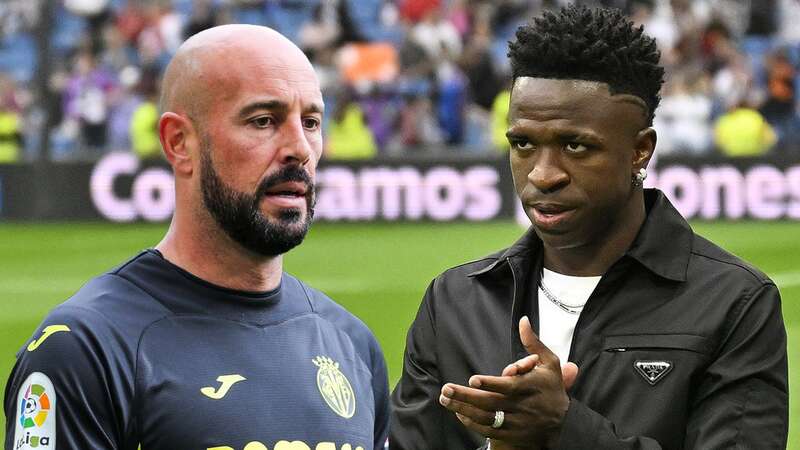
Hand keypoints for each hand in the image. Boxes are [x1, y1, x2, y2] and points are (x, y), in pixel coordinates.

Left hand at [439, 316, 574, 448]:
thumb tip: (523, 320)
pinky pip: (488, 431)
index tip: (472, 379)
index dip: (491, 384)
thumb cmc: (551, 388)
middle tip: (446, 389)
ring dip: (463, 409)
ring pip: (486, 418)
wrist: (564, 422)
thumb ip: (533, 343)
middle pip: (491, 403)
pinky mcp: (512, 435)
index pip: (509, 386)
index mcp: (531, 387)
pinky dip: (471, 423)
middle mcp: (523, 407)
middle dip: (466, 397)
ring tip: (445, 399)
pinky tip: (458, 412)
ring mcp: (517, 423)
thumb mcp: (550, 363)